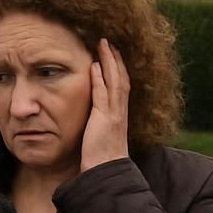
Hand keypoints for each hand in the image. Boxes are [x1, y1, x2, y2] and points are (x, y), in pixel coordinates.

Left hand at [81, 38, 129, 171]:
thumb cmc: (101, 157)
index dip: (117, 69)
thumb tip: (91, 116)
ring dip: (109, 62)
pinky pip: (102, 94)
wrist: (106, 171)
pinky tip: (95, 66)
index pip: (120, 85)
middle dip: (116, 59)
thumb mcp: (100, 135)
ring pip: (114, 81)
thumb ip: (98, 122)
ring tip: (104, 45)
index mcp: (119, 114)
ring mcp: (114, 114)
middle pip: (120, 78)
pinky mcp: (105, 119)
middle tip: (110, 42)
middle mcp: (119, 111)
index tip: (112, 54)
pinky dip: (99, 79)